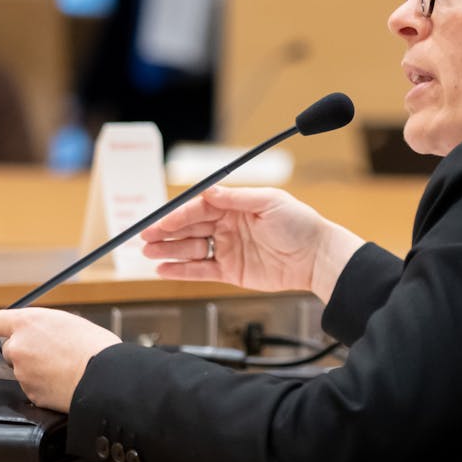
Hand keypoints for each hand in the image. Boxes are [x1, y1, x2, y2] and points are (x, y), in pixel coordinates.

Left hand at [0, 308, 119, 412]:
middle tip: (50, 354)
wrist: (103, 378)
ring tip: (64, 368)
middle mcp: (19, 346)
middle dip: (25, 352)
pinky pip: (33, 388)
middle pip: (11, 350)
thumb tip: (41, 335)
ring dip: (37, 370)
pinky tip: (62, 382)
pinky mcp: (30, 394)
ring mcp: (22, 372)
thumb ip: (45, 327)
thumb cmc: (94, 348)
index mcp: (28, 323)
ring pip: (23, 370)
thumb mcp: (69, 323)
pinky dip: (44, 386)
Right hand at [139, 185, 364, 301]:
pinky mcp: (231, 272)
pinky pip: (201, 271)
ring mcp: (228, 249)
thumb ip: (236, 198)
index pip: (199, 208)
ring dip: (169, 251)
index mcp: (235, 206)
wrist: (317, 257)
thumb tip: (208, 190)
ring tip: (149, 254)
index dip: (178, 214)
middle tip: (144, 238)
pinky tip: (163, 269)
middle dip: (166, 233)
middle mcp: (228, 226)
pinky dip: (181, 270)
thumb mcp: (270, 202)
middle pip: (189, 228)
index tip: (161, 221)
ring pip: (191, 249)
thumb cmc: (300, 224)